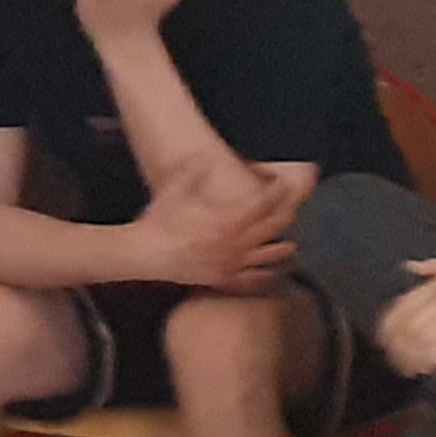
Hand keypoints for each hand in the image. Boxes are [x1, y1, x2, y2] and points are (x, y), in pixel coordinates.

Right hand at [135, 158, 308, 292]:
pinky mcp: (224, 279)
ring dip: (284, 250)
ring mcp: (232, 263)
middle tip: (290, 210)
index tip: (280, 183)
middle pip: (274, 227)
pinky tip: (271, 274)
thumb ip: (191, 172)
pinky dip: (266, 277)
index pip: (263, 202)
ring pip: (270, 256)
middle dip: (286, 216)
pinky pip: (253, 280)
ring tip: (291, 246)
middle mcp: (236, 242)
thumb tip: (202, 155)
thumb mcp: (174, 192)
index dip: (276, 190)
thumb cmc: (159, 223)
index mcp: (227, 220)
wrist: (144, 254)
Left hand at [380, 255, 435, 378]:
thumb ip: (434, 267)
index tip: (380, 342)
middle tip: (391, 361)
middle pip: (410, 322)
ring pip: (426, 334)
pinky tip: (428, 367)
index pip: (402, 305)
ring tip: (407, 369)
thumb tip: (407, 266)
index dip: (388, 326)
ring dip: (413, 355)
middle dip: (397, 345)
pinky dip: (434, 356)